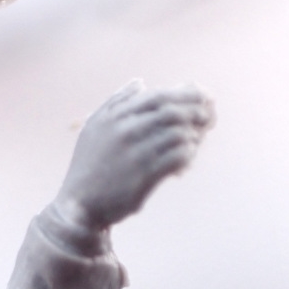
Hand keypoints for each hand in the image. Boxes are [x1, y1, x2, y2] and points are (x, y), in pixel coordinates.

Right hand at [56, 81, 214, 229]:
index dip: (185, 95)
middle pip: (173, 112)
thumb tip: (140, 83)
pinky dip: (187, 156)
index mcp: (115, 116)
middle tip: (209, 118)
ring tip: (195, 143)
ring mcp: (135, 153)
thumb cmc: (88, 166)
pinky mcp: (144, 176)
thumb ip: (116, 103)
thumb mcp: (94, 128)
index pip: (159, 96)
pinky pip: (177, 158)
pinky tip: (185, 164)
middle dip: (197, 112)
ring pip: (179, 134)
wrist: (79, 205)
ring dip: (193, 136)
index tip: (201, 98)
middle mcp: (125, 130)